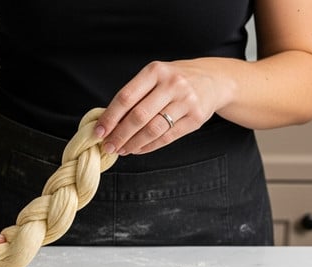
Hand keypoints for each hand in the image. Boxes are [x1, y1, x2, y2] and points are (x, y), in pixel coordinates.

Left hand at [95, 58, 224, 155]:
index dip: (110, 117)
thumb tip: (108, 122)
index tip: (99, 132)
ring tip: (122, 150)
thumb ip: (135, 96)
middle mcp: (172, 84)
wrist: (213, 80)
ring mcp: (186, 101)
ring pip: (153, 130)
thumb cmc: (175, 80)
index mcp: (155, 71)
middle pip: (138, 116)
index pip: (126, 97)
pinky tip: (138, 149)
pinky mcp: (196, 118)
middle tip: (108, 147)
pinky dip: (149, 146)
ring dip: (133, 144)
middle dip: (120, 135)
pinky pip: (167, 137)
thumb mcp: (155, 77)